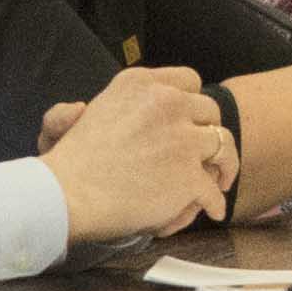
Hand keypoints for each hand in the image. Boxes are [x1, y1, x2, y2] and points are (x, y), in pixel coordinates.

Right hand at [36, 67, 236, 242]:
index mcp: (141, 83)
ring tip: (221, 180)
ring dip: (224, 165)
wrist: (67, 193)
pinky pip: (213, 191)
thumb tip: (145, 103)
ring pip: (223, 146)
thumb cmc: (73, 159)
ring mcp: (181, 139)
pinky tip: (213, 210)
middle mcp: (166, 103)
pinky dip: (215, 202)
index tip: (191, 119)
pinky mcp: (188, 176)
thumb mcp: (97, 108)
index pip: (189, 81)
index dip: (193, 103)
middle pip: (210, 111)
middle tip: (207, 153)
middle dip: (210, 131)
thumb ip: (128, 101)